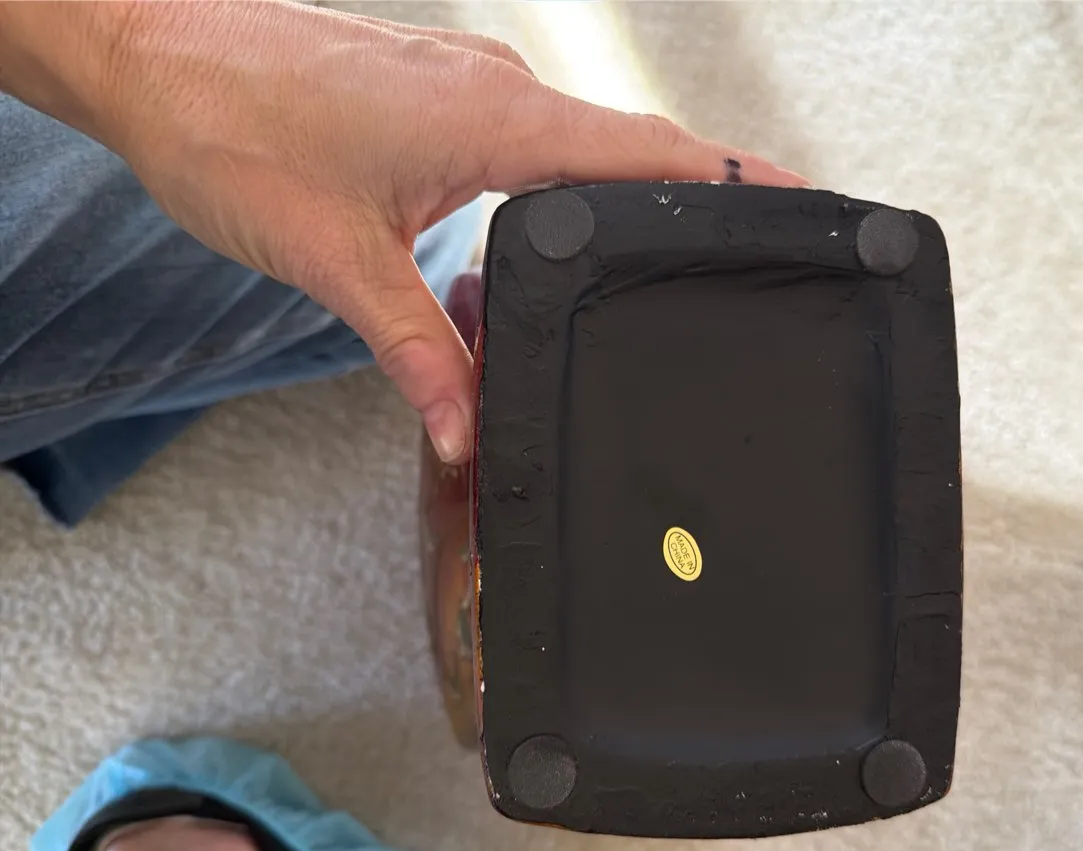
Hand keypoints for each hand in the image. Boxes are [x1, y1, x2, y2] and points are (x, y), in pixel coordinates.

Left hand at [0, 1, 806, 462]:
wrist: (144, 51)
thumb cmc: (230, 128)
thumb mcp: (337, 261)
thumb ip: (415, 353)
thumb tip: (468, 433)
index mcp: (496, 117)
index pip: (649, 153)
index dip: (733, 182)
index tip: (803, 206)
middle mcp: (495, 87)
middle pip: (631, 145)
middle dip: (695, 194)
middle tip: (745, 254)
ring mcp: (465, 84)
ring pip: (577, 141)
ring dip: (623, 191)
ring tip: (663, 257)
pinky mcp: (430, 95)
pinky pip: (527, 136)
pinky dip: (561, 182)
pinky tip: (551, 237)